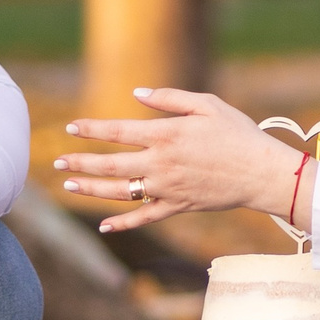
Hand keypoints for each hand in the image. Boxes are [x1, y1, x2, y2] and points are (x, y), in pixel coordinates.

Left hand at [54, 87, 307, 233]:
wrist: (261, 172)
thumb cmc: (237, 133)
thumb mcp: (206, 105)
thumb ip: (169, 99)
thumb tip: (137, 94)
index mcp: (166, 135)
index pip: (118, 132)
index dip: (91, 130)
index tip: (71, 127)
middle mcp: (161, 164)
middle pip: (111, 165)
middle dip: (80, 163)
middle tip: (57, 163)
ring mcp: (167, 189)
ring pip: (120, 193)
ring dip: (91, 189)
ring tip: (69, 185)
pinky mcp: (177, 207)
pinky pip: (144, 218)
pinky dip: (122, 223)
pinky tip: (103, 225)